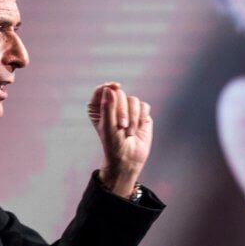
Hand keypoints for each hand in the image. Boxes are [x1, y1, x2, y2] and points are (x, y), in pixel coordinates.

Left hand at [87, 82, 152, 197]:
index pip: (102, 90)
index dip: (108, 86)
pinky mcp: (141, 114)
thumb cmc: (113, 144)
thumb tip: (110, 89)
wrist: (128, 158)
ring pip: (133, 100)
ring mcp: (128, 109)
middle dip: (122, 110)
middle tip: (122, 126)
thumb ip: (107, 107)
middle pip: (120, 94)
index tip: (114, 87)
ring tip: (129, 132)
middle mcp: (114, 106)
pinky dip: (141, 118)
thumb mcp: (108, 126)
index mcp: (100, 108)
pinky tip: (137, 129)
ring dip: (132, 117)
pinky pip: (144, 106)